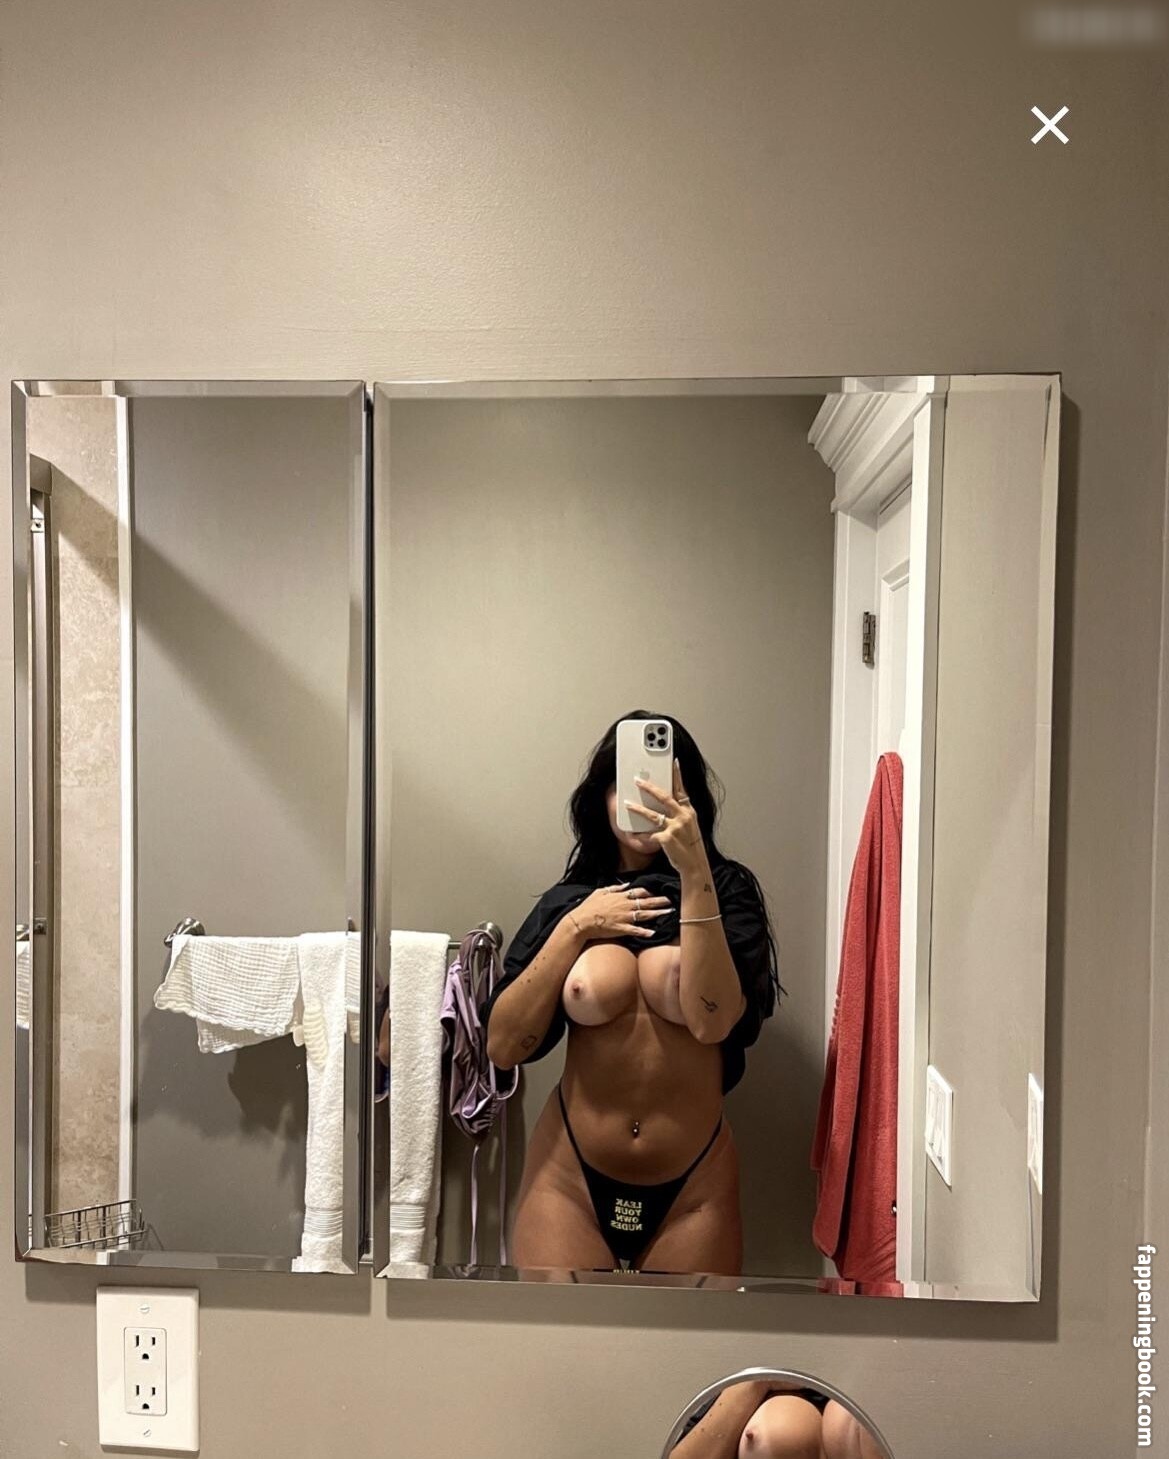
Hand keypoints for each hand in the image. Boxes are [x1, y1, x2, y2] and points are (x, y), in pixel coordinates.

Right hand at [568, 883, 672, 941]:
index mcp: (620, 896)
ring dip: (658, 913)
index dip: (651, 892)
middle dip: (660, 901)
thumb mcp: (600, 892)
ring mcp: (624, 918)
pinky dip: (645, 932)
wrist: (581, 921)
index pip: (639, 892)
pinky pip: (636, 930)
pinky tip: (654, 932)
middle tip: (671, 900)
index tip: (660, 890)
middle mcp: (624, 906)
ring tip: (669, 912)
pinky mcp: (621, 929)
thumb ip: (614, 888)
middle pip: (646, 902)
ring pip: (644, 914)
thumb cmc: (588, 907)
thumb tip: (625, 885)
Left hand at [625, 759, 709, 876]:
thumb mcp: (690, 826)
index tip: (673, 762)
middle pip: (664, 797)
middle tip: (637, 780)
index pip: (682, 789)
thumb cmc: (691, 846)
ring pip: (652, 814)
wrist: (695, 865)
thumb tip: (669, 803)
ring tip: (627, 804)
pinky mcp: (666, 838)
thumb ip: (681, 814)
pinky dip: (640, 835)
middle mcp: (683, 817)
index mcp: (689, 812)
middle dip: (649, 787)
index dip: (677, 775)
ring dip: (638, 808)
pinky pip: (649, 834)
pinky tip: (633, 835)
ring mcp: (675, 827)